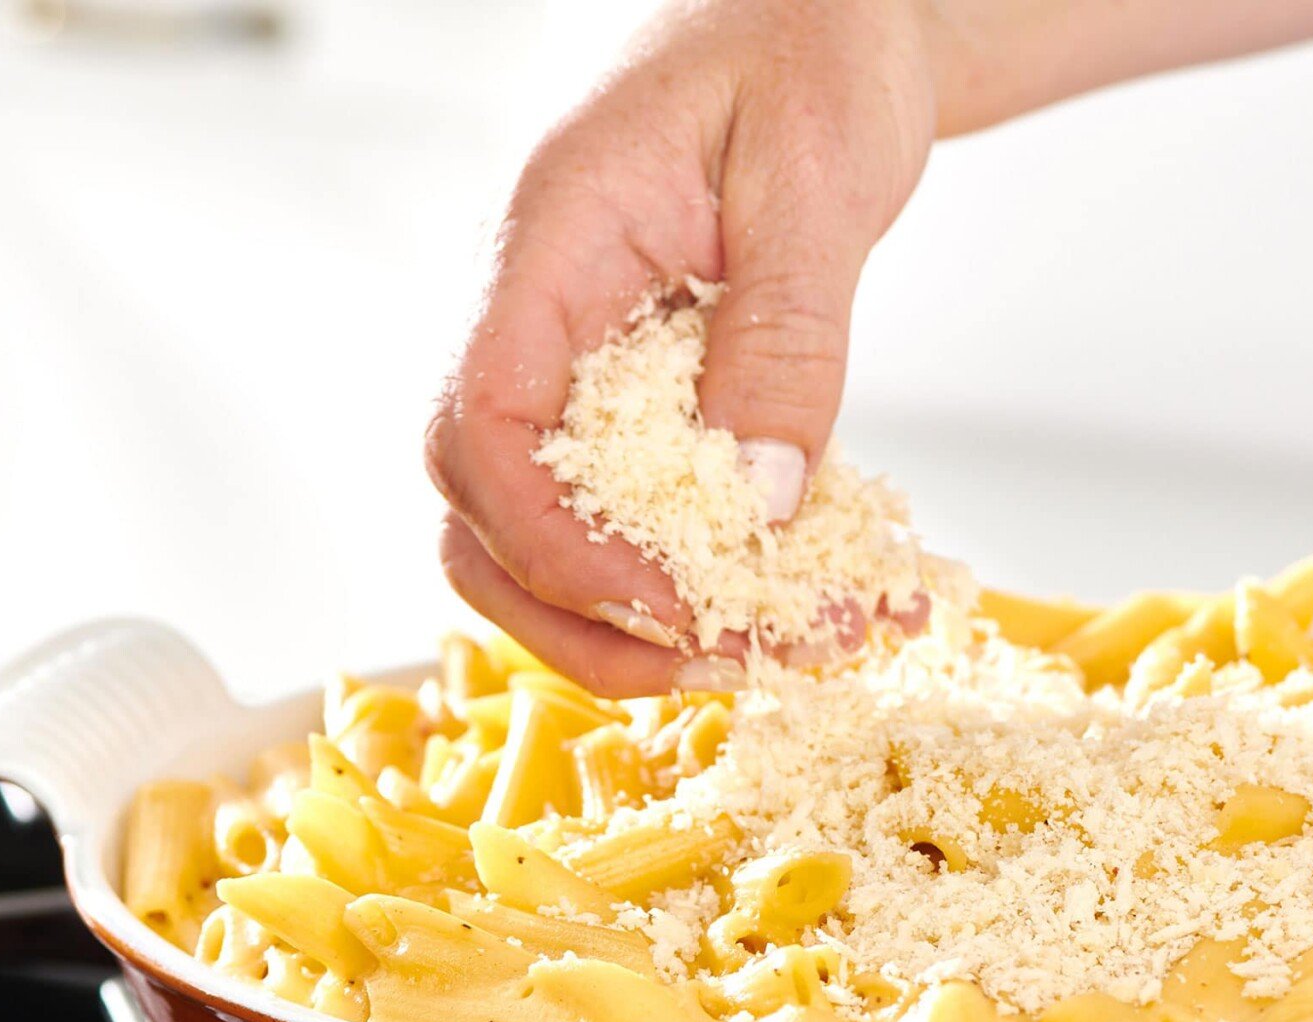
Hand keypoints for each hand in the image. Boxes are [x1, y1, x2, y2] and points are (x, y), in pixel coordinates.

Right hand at [427, 0, 1312, 694]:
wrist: (830, 14)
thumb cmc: (813, 49)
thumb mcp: (816, 181)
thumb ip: (786, 336)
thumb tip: (757, 496)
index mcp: (554, 243)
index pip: (482, 424)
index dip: (554, 545)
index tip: (668, 606)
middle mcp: (542, 312)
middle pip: (482, 515)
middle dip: (589, 620)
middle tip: (729, 665)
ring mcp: (582, 359)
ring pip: (544, 534)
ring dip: (643, 622)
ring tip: (776, 653)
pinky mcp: (640, 392)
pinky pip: (635, 506)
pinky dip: (704, 574)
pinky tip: (803, 600)